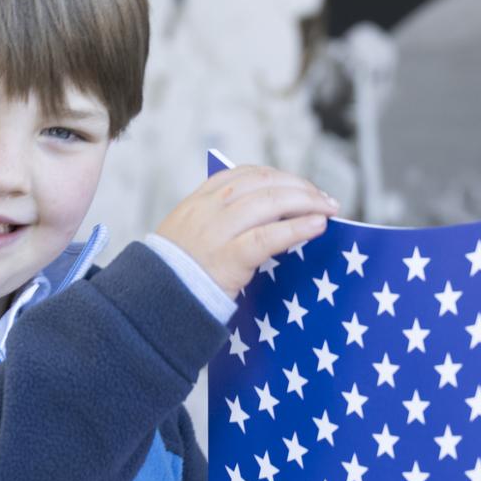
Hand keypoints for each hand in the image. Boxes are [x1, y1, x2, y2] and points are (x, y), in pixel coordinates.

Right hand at [155, 166, 336, 298]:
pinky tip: (317, 226)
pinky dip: (298, 228)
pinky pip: (269, 236)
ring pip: (270, 202)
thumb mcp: (190, 237)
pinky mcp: (228, 258)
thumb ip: (220, 222)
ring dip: (306, 202)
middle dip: (300, 188)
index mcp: (198, 202)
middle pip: (263, 183)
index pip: (245, 174)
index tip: (300, 186)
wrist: (152, 305)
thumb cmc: (177, 277)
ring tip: (328, 209)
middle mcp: (208, 210)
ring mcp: (217, 232)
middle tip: (325, 199)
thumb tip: (269, 218)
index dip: (278, 176)